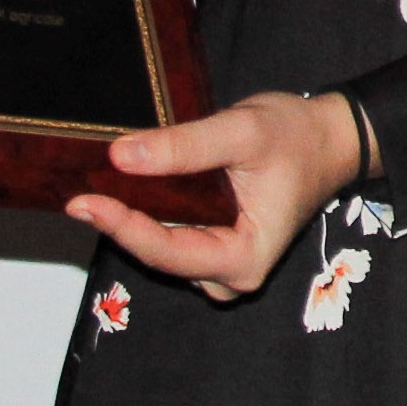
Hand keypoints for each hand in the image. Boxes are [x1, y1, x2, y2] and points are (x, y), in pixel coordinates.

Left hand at [67, 89, 367, 302]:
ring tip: (98, 187)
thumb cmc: (296, 136)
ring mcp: (222, 263)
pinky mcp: (215, 247)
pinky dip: (150, 213)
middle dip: (122, 223)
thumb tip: (120, 157)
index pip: (169, 251)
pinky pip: (172, 237)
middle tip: (78, 191)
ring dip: (134, 219)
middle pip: (160, 255)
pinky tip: (128, 188)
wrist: (328, 138)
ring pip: (162, 249)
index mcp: (245, 257)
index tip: (85, 201)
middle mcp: (231, 273)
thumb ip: (183, 147)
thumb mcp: (241, 132)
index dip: (123, 227)